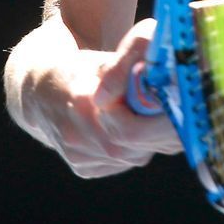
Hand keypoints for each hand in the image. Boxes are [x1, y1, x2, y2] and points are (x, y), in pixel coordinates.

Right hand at [14, 19, 181, 178]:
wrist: (38, 89)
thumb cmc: (79, 67)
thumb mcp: (106, 55)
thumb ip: (134, 56)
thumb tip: (167, 66)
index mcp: (82, 104)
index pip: (133, 128)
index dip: (163, 117)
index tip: (185, 101)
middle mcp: (77, 137)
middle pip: (139, 145)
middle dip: (165, 127)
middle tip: (185, 107)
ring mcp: (79, 157)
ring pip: (136, 155)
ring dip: (152, 137)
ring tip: (157, 113)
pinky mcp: (84, 169)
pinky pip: (126, 161)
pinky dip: (137, 146)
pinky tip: (135, 126)